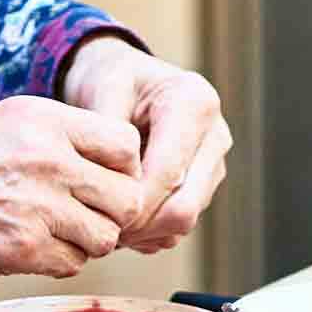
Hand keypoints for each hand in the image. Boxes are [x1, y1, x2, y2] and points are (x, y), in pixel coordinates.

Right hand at [0, 95, 148, 282]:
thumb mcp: (3, 124)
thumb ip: (59, 139)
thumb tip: (112, 169)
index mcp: (44, 119)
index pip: (126, 144)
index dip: (124, 170)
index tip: (105, 183)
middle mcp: (48, 157)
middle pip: (126, 196)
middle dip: (111, 213)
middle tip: (84, 217)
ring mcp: (38, 205)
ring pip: (106, 237)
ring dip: (85, 242)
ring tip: (50, 232)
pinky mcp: (24, 248)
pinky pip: (72, 264)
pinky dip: (56, 262)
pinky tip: (25, 247)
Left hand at [56, 35, 232, 252]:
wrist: (128, 80)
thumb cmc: (114, 79)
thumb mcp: (104, 88)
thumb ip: (108, 132)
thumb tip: (116, 184)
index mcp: (196, 104)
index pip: (169, 173)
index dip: (133, 200)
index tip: (96, 209)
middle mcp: (215, 136)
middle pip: (185, 207)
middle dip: (140, 224)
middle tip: (100, 225)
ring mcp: (214, 164)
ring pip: (183, 221)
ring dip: (142, 231)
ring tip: (104, 218)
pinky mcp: (205, 186)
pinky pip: (179, 226)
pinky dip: (149, 232)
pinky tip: (120, 216)